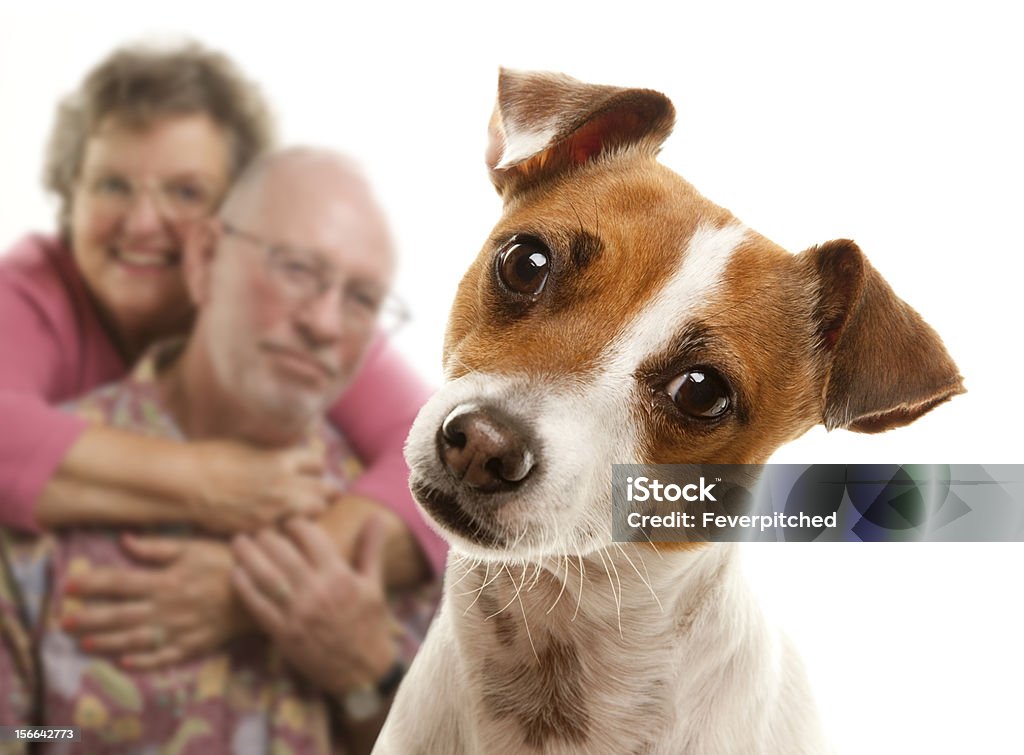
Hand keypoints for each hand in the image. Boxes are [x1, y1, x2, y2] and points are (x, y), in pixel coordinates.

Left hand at [62, 534, 251, 668]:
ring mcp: (180, 629)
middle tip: (64, 623)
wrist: (265, 586)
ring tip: (85, 643)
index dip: (93, 584)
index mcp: (165, 579)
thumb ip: (158, 547)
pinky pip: (165, 657)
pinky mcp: (195, 644)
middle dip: (91, 618)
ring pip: (137, 639)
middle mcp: (167, 607)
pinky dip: (144, 662)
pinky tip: (125, 664)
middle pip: (121, 614)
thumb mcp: (195, 546)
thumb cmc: (228, 560)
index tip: (70, 586)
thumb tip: (124, 541)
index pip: (120, 582)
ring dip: (109, 642)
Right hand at [188, 441, 334, 532]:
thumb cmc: (211, 457)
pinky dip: (289, 526)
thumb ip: (275, 451)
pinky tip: (281, 523)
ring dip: (311, 509)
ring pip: (315, 512)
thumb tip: (291, 451)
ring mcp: (275, 509)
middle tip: (314, 492)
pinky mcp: (262, 528)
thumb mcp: (249, 445)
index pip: (318, 463)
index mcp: (282, 460)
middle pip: (325, 490)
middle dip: (322, 490)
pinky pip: (289, 530)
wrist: (185, 483)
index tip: (309, 470)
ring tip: (302, 508)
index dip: (314, 467)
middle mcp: (285, 485)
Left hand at [231, 516, 398, 695]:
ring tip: (238, 542)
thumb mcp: (374, 584)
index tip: (288, 521)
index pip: (311, 538)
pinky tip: (235, 572)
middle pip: (283, 553)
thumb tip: (376, 516)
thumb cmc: (369, 623)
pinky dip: (244, 587)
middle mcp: (317, 592)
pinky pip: (257, 606)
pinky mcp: (283, 634)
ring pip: (266, 576)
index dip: (296, 524)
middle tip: (258, 529)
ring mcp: (298, 614)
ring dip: (248, 555)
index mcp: (339, 576)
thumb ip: (371, 548)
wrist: (362, 671)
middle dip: (267, 536)